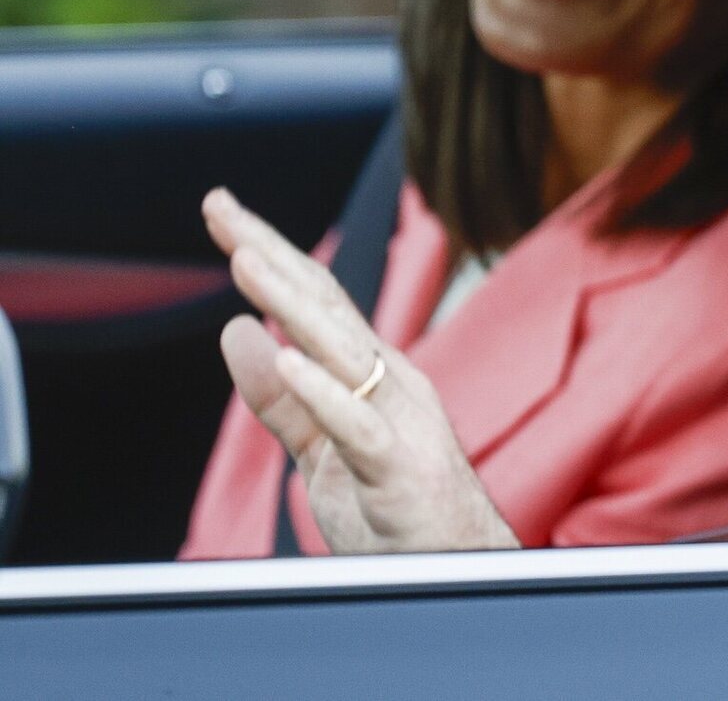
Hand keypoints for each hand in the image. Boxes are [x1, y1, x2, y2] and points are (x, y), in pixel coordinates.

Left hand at [202, 187, 519, 553]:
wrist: (457, 567)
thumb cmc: (397, 510)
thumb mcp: (319, 448)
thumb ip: (279, 397)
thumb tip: (235, 331)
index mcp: (371, 374)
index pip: (313, 300)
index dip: (267, 253)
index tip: (224, 213)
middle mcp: (390, 380)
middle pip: (325, 304)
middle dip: (270, 253)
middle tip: (222, 209)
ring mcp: (400, 419)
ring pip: (340, 349)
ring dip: (291, 303)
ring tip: (246, 263)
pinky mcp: (400, 468)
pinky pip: (358, 425)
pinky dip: (324, 391)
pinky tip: (288, 360)